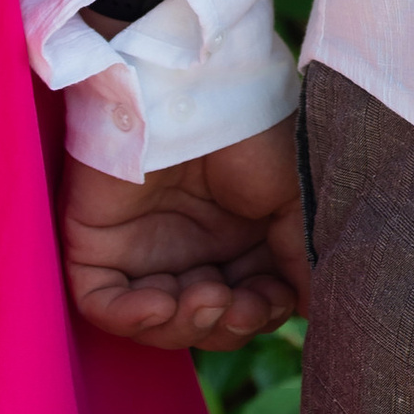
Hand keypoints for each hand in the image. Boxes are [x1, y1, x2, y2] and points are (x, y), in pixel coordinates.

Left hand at [63, 120, 310, 348]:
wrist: (194, 87)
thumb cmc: (251, 133)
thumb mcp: (294, 201)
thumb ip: (302, 260)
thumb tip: (317, 312)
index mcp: (237, 240)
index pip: (246, 306)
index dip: (260, 315)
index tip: (274, 300)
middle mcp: (190, 248)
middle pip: (204, 323)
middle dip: (225, 325)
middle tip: (240, 304)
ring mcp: (141, 249)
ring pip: (158, 323)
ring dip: (185, 326)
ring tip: (206, 295)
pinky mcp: (97, 243)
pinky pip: (103, 305)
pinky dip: (132, 319)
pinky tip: (161, 303)